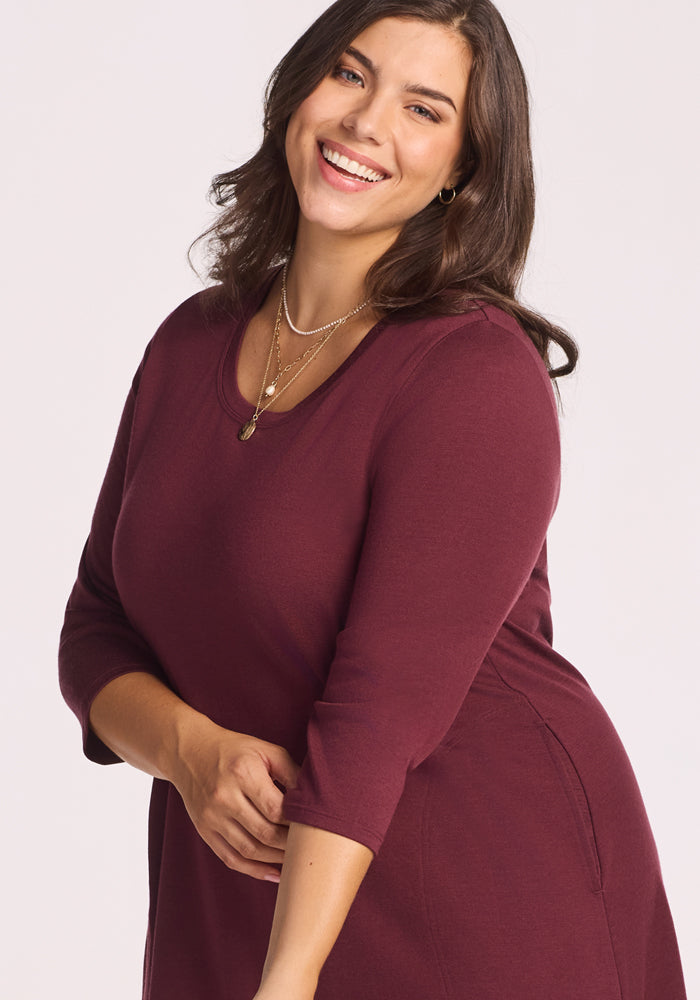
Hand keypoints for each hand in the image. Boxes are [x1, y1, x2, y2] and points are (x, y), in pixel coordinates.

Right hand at [170, 718, 300, 880]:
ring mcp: (211, 817)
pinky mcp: (204, 830)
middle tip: (310, 848)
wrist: (190, 752)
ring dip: (276, 860)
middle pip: (264, 833)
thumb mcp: (266, 750)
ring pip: (249, 851)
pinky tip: (274, 872)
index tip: (314, 827)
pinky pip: (230, 859)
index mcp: (243, 772)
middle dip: (290, 845)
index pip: (276, 809)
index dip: (297, 823)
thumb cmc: (236, 750)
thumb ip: (291, 773)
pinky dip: (254, 871)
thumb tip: (315, 800)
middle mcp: (224, 796)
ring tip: (296, 860)